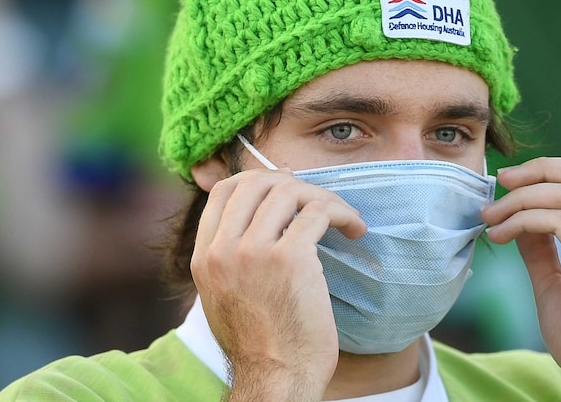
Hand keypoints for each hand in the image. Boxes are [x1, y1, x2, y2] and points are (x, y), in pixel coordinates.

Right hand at [190, 168, 366, 401]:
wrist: (277, 379)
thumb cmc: (262, 343)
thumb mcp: (226, 296)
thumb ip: (231, 258)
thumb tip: (255, 218)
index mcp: (205, 258)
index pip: (223, 191)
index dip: (259, 181)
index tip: (288, 191)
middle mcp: (223, 250)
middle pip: (257, 182)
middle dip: (295, 184)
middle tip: (319, 202)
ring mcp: (253, 252)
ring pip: (289, 191)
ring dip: (324, 198)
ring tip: (343, 218)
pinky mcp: (290, 259)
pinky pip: (318, 212)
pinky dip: (343, 214)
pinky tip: (355, 230)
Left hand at [481, 158, 560, 400]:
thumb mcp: (557, 285)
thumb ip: (543, 251)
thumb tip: (520, 221)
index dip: (554, 171)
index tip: (515, 181)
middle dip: (540, 169)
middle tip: (502, 180)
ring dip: (520, 199)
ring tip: (490, 216)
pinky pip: (556, 222)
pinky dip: (522, 221)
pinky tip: (501, 235)